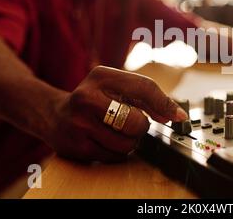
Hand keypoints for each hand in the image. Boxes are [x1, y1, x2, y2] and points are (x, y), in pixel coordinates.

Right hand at [44, 66, 187, 162]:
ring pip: (128, 143)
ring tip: (114, 131)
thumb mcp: (115, 86)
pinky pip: (114, 156)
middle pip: (137, 122)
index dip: (164, 104)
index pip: (144, 87)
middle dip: (140, 126)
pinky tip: (103, 140)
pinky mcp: (77, 146)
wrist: (53, 115)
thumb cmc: (93, 99)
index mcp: (101, 76)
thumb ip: (146, 96)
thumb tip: (175, 115)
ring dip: (129, 141)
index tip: (178, 116)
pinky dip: (116, 152)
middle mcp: (87, 97)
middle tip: (129, 122)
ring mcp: (79, 123)